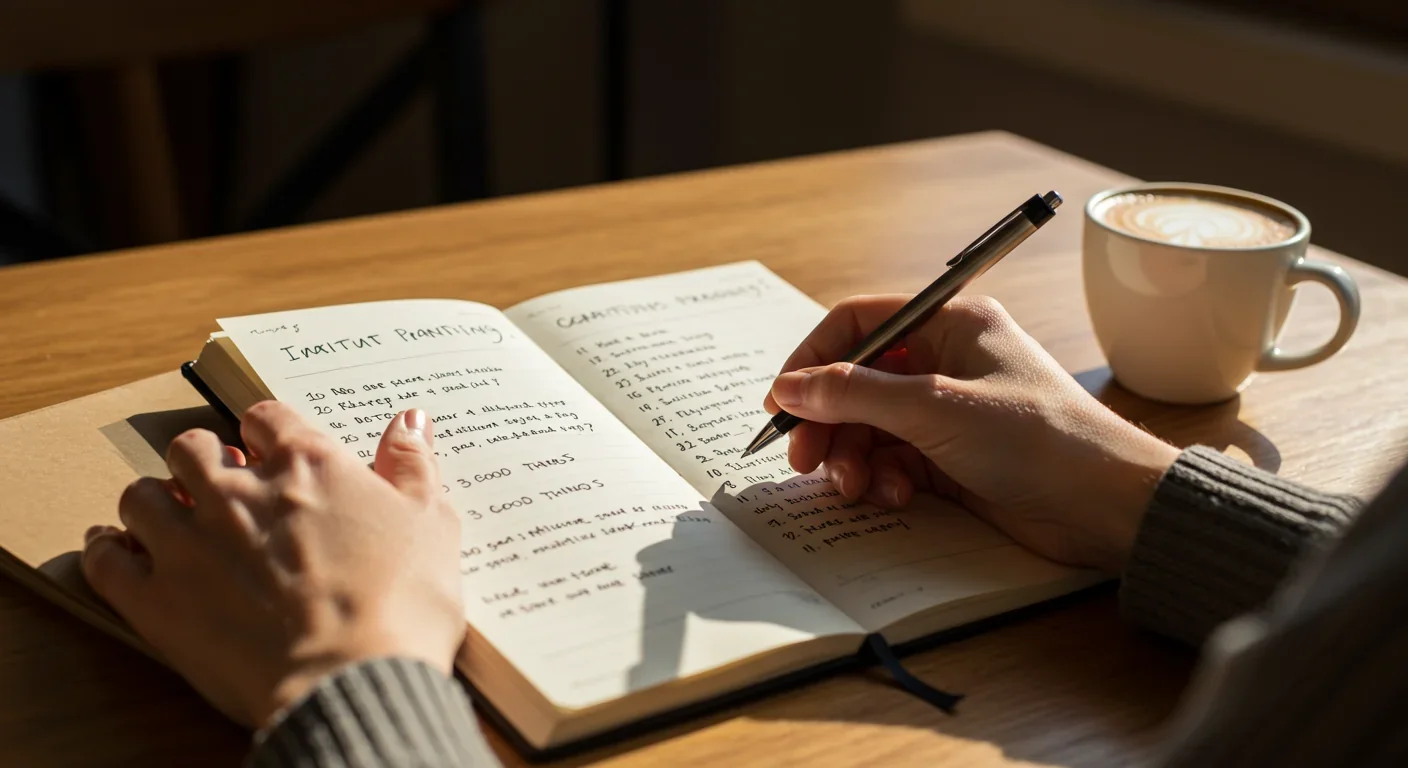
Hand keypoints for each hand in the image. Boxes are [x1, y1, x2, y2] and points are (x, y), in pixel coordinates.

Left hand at [81, 403, 464, 727]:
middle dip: (203, 461)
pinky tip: (118, 550)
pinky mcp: (155, 599)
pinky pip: (104, 558)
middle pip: (192, 449)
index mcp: (307, 465)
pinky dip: (107, 549)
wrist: (354, 681)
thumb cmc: (402, 606)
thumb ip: (414, 467)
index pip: (265, 417)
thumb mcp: (432, 526)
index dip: (265, 433)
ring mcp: (189, 543)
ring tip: (173, 521)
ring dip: (155, 502)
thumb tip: (410, 421)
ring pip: (141, 496)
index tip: (270, 451)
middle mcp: (238, 492)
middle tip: (221, 486)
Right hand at [764, 295, 1179, 572]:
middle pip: (858, 381)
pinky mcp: (953, 460)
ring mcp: (949, 413)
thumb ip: (856, 394)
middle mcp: (947, 362)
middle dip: (828, 420)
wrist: (1107, 507)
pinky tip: (894, 496)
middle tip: (804, 458)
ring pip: (871, 427)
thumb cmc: (1039, 439)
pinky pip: (894, 461)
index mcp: (951, 324)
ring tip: (853, 485)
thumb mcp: (937, 408)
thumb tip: (790, 387)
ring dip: (852, 456)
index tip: (782, 401)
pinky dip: (883, 479)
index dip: (814, 359)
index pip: (860, 323)